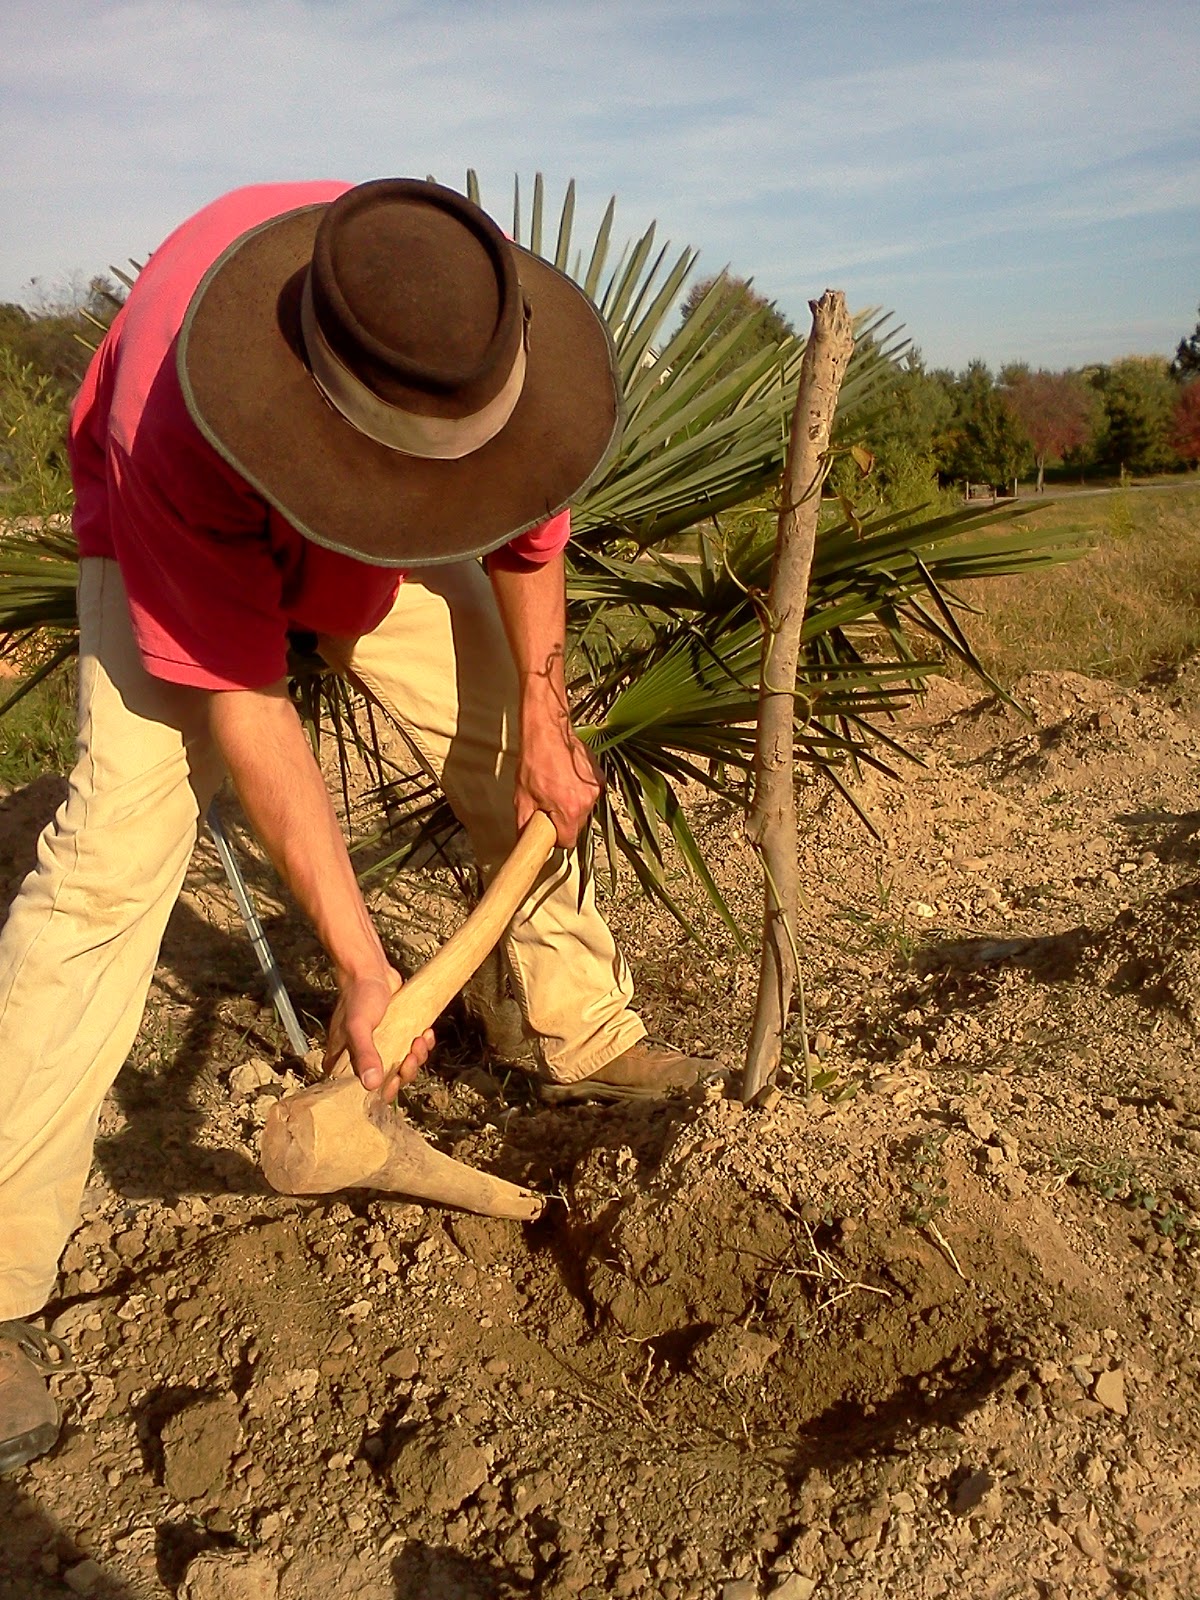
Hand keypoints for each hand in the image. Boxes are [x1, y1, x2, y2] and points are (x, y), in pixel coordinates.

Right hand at [324, 969, 434, 1103]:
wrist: (370, 969)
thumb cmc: (357, 996)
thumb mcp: (358, 1027)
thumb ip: (365, 1055)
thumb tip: (371, 1084)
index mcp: (345, 1061)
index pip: (363, 1091)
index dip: (383, 1091)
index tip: (395, 1079)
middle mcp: (362, 1057)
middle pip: (389, 1080)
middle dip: (405, 1071)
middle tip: (410, 1056)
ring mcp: (381, 1047)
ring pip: (403, 1065)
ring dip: (416, 1057)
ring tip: (420, 1040)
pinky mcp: (397, 1035)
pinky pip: (412, 1049)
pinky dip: (422, 1044)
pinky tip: (425, 1032)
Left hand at [516, 706, 602, 846]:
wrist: (548, 731)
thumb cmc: (534, 761)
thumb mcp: (522, 796)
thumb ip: (524, 824)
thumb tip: (524, 842)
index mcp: (569, 810)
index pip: (568, 841)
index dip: (556, 837)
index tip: (549, 828)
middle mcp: (587, 801)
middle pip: (577, 826)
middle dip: (564, 820)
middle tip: (549, 804)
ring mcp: (596, 788)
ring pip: (584, 810)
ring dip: (572, 805)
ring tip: (557, 788)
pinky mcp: (600, 777)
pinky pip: (589, 794)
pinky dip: (579, 792)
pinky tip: (567, 779)